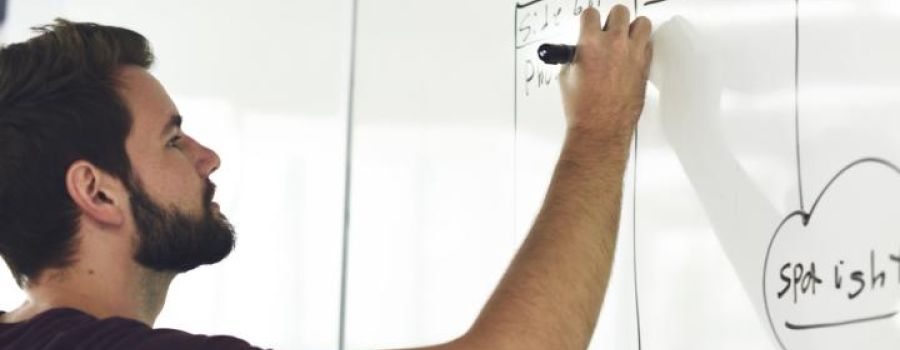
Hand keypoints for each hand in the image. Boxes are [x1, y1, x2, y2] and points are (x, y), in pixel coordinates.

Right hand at [560, 5, 651, 149]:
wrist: (600, 128)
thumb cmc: (583, 109)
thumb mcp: (567, 76)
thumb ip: (575, 56)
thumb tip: (579, 51)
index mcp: (591, 43)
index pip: (591, 14)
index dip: (589, 20)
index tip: (589, 24)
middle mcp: (614, 45)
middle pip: (620, 12)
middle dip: (613, 19)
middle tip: (609, 29)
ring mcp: (633, 54)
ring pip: (643, 23)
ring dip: (633, 27)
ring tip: (626, 37)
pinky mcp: (645, 66)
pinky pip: (649, 44)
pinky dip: (642, 46)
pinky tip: (633, 54)